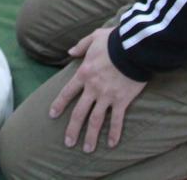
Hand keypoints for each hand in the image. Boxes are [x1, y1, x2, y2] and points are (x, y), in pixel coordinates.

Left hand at [50, 28, 146, 151]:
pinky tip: (111, 144)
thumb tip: (70, 52)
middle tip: (68, 143)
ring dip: (90, 136)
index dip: (59, 104)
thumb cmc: (114, 40)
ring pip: (95, 120)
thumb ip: (81, 46)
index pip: (68, 92)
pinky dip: (114, 133)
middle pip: (79, 112)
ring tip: (86, 149)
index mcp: (84, 73)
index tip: (52, 115)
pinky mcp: (122, 100)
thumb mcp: (94, 37)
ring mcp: (107, 96)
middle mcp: (93, 88)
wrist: (134, 47)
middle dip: (73, 129)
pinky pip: (117, 120)